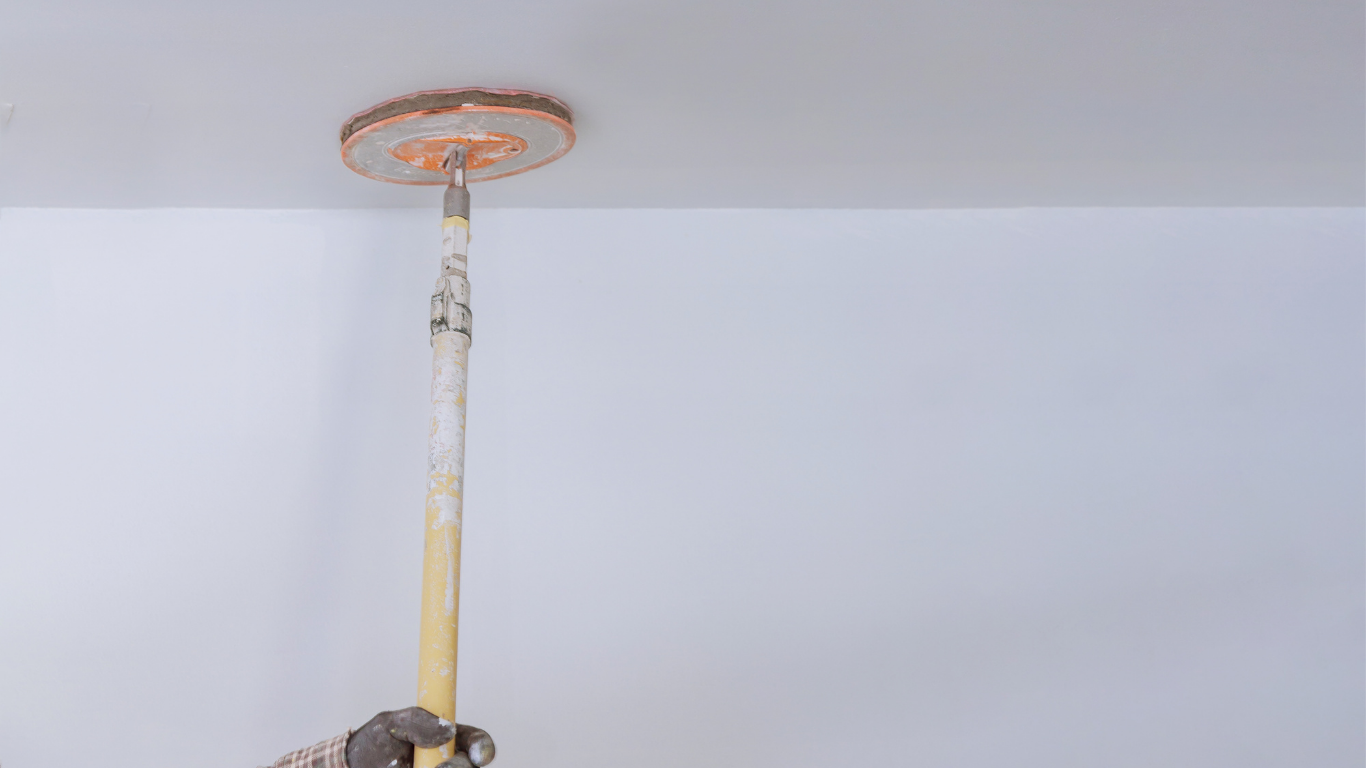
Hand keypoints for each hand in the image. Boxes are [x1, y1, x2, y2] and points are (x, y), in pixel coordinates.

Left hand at [346, 707, 495, 767]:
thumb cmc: (372, 745)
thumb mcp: (389, 724)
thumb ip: (417, 721)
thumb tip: (447, 729)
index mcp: (448, 739)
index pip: (477, 742)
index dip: (483, 747)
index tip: (478, 754)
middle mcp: (449, 761)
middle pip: (471, 766)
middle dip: (460, 767)